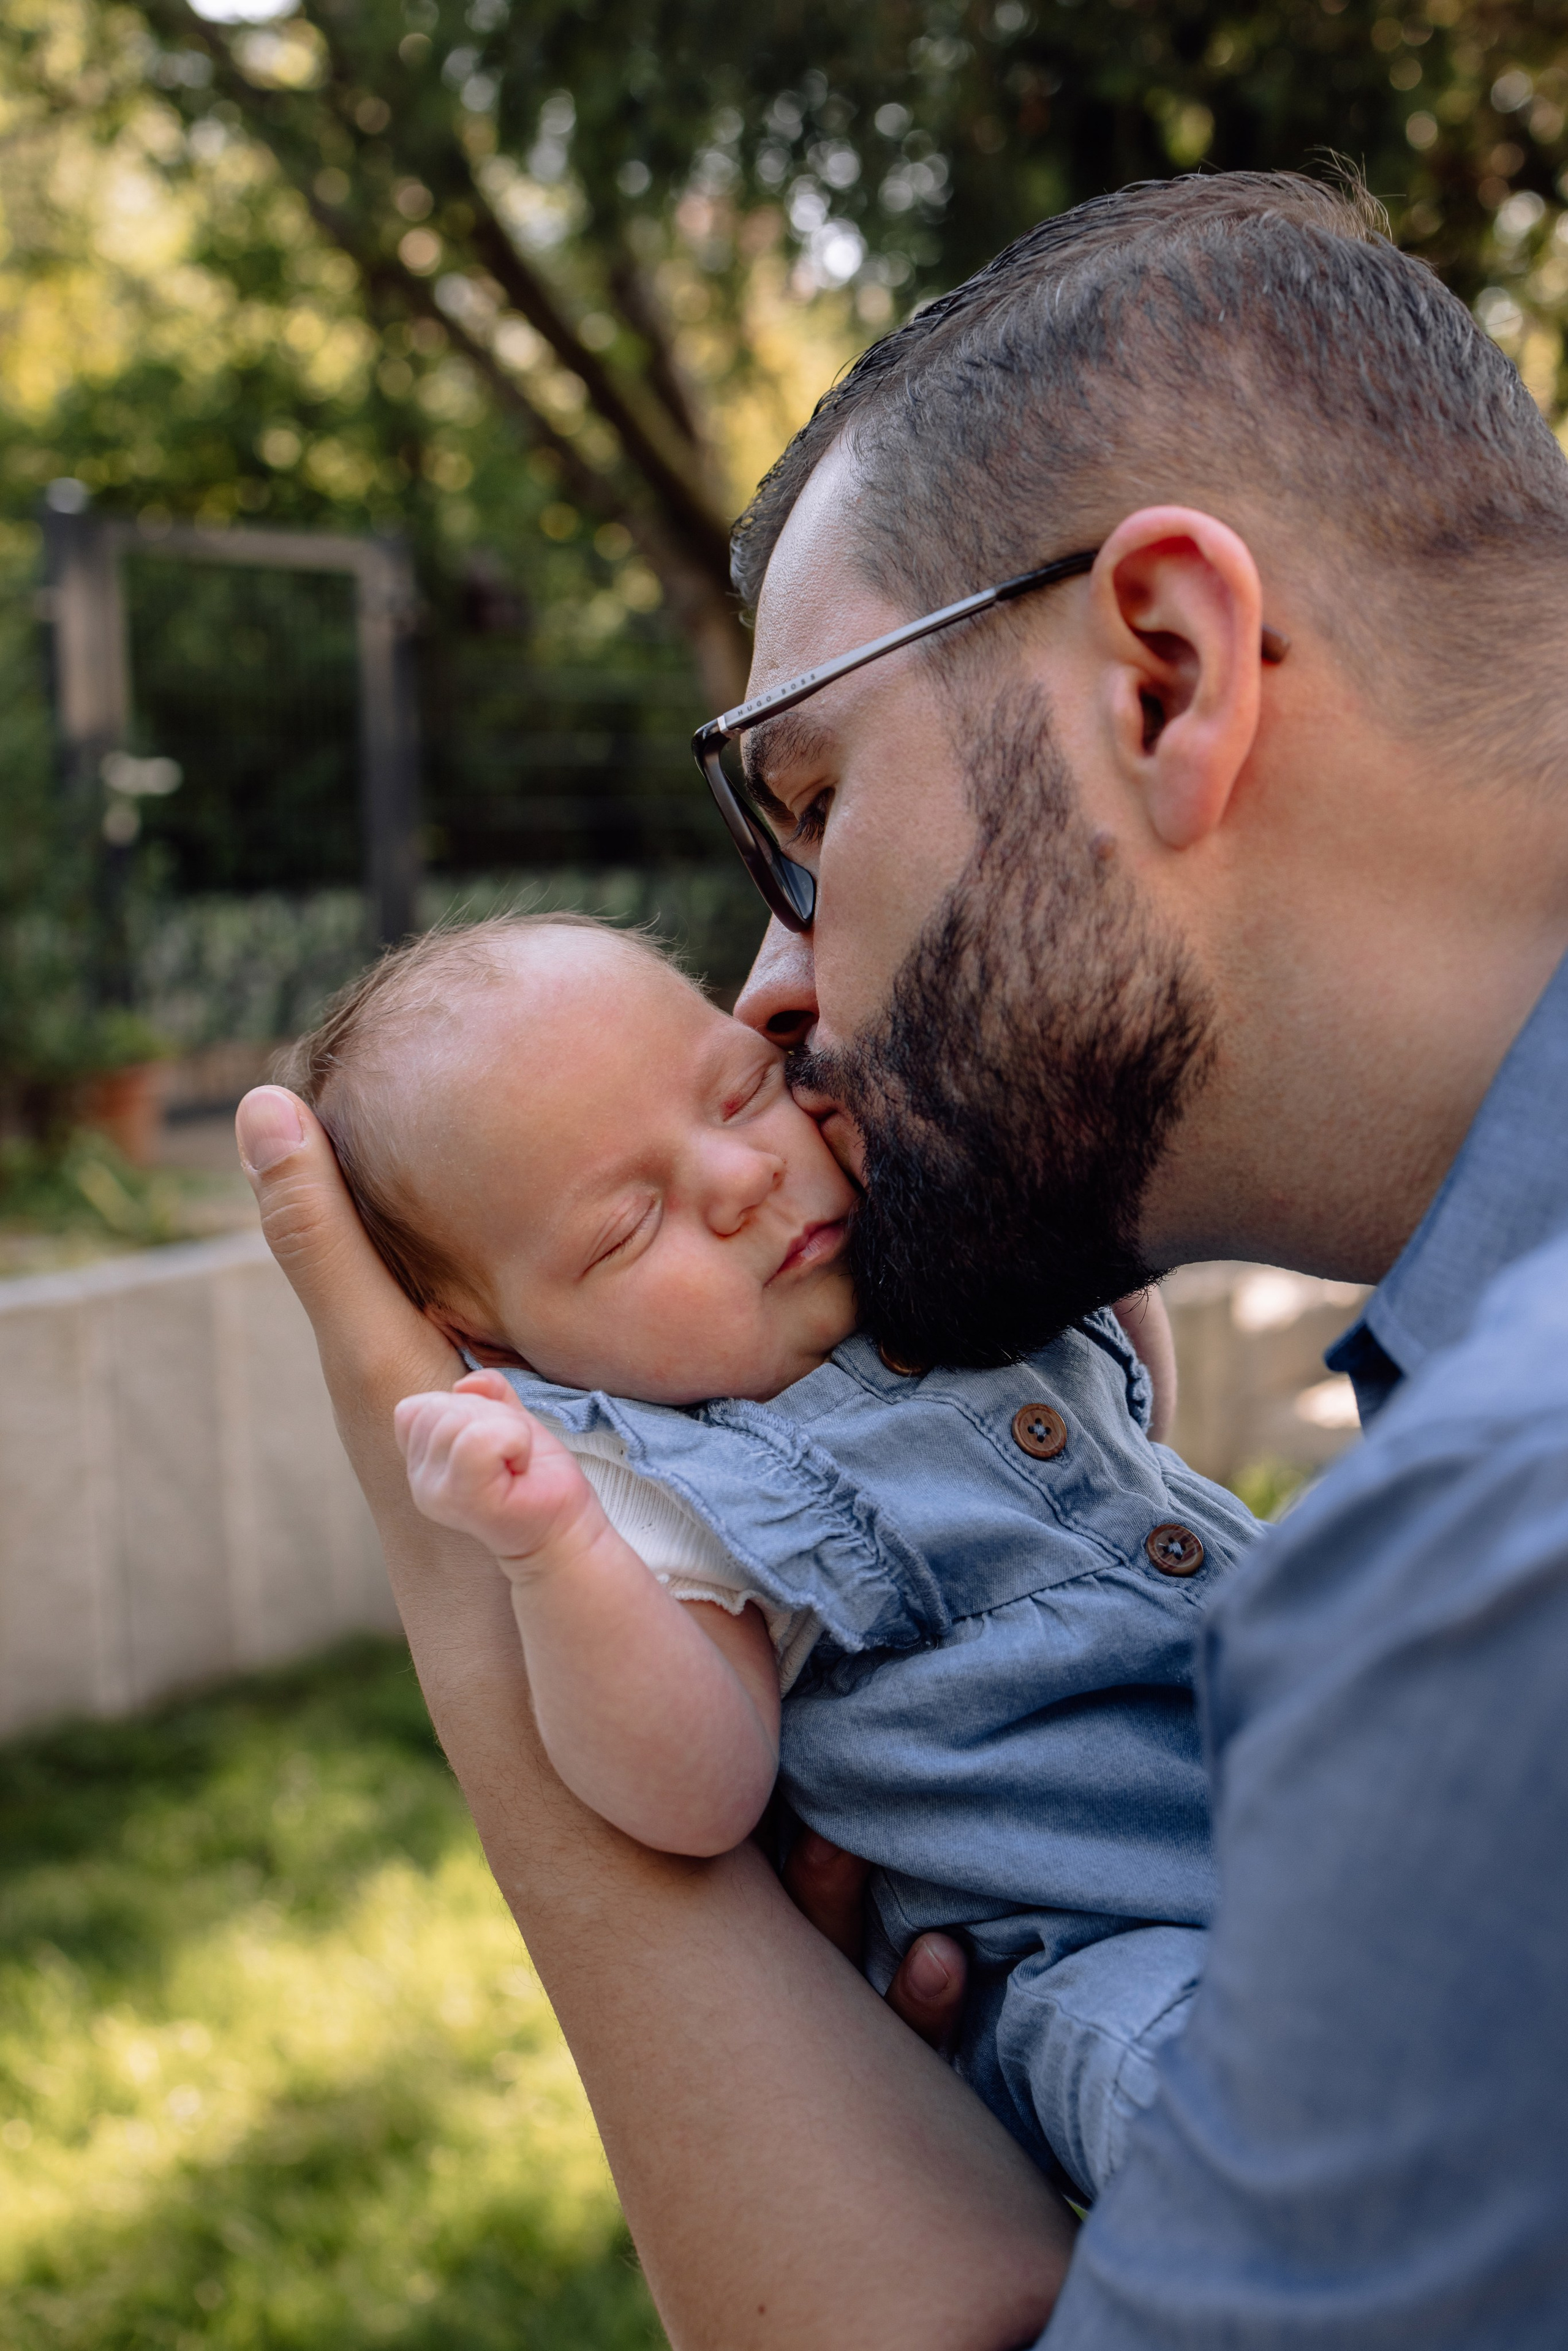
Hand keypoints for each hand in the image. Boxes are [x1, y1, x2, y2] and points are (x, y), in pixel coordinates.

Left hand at [235, 1083, 1073, 2348]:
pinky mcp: (564, 1493)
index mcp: (454, 1480)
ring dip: (415, 1233)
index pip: (362, 1322)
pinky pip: (514, 1360)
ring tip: (397, 1139)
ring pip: (443, 1325)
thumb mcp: (598, 1641)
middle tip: (311, 1080)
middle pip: (378, 1299)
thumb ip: (529, 1527)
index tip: (265, 1104)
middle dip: (342, 1193)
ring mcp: (507, 1481)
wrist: (669, 1829)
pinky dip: (507, 1289)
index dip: (311, 1213)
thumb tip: (442, 1411)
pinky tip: (525, 1263)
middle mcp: (460, 1466)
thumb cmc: (639, 1748)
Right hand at [394, 1371, 598, 1570]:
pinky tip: (520, 1465)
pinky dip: (514, 1440)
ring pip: (462, 1418)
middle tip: (511, 1451)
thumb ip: (487, 1394)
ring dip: (507, 1429)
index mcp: (420, 1462)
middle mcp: (419, 1481)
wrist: (562, 1528)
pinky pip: (481, 1438)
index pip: (420, 1406)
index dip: (465, 1408)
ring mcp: (439, 1494)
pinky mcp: (467, 1499)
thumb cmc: (535, 1477)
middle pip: (441, 1408)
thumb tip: (467, 1382)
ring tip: (516, 1460)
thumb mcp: (507, 1421)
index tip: (492, 1440)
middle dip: (490, 1415)